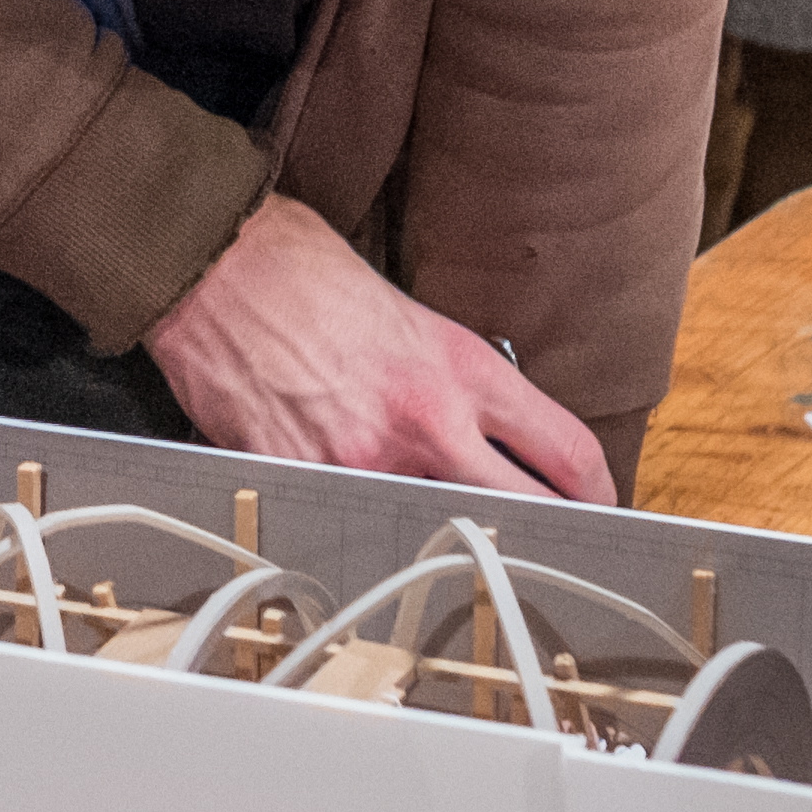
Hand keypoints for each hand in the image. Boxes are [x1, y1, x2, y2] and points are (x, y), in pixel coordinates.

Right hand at [145, 196, 610, 501]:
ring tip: (441, 539)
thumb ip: (452, 378)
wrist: (212, 263)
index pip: (564, 448)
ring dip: (441, 534)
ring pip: (434, 528)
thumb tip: (481, 434)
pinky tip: (349, 518)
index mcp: (460, 366)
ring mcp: (363, 458)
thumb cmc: (301, 271)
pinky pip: (348, 524)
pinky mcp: (302, 480)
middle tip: (553, 548)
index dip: (598, 490)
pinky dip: (354, 526)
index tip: (599, 503)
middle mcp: (424, 419)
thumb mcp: (408, 313)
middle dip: (544, 534)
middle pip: (522, 509)